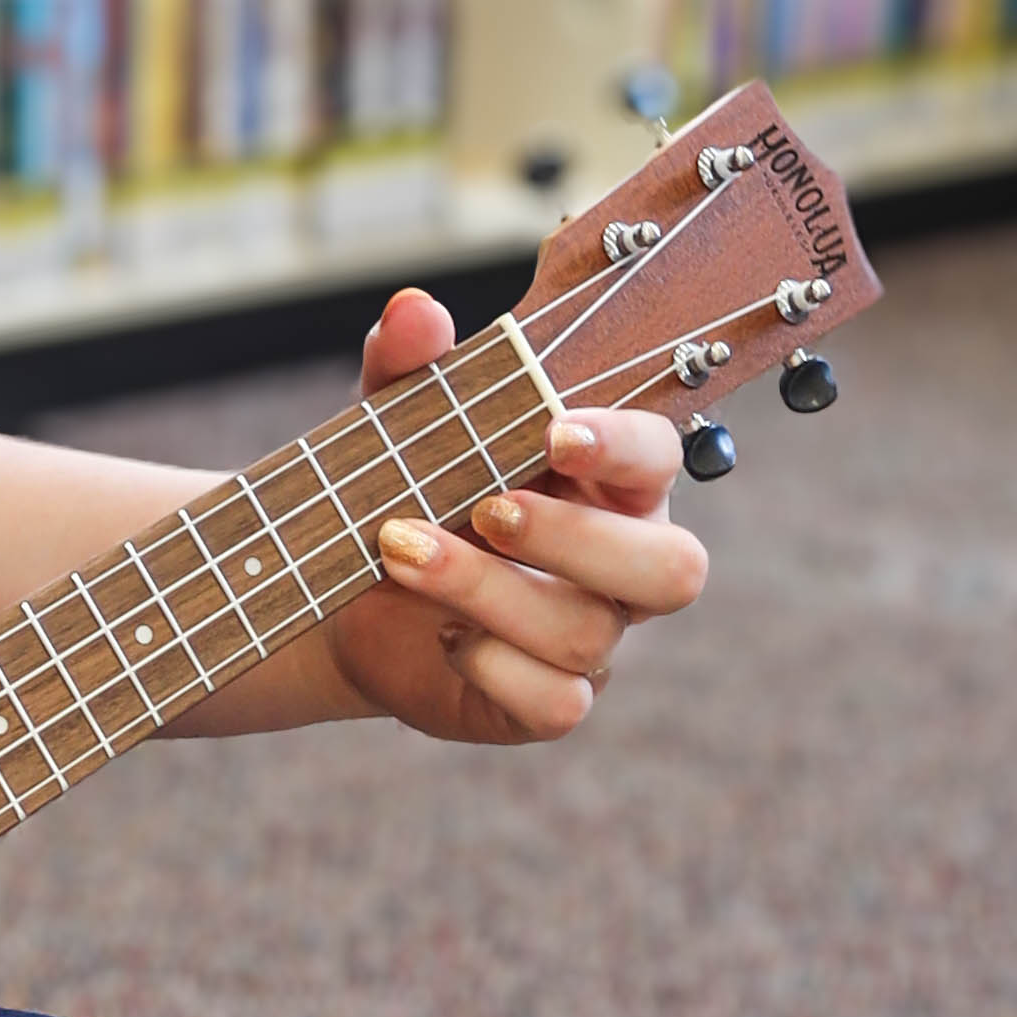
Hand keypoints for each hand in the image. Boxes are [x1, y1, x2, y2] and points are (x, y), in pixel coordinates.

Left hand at [315, 286, 708, 748]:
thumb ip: (411, 366)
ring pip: (589, 633)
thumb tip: (414, 312)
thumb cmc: (406, 487)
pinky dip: (493, 667)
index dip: (624, 444)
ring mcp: (591, 640)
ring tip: (402, 550)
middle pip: (672, 569)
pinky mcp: (546, 701)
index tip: (556, 430)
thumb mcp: (399, 420)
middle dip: (578, 538)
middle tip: (487, 508)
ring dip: (489, 590)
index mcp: (612, 479)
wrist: (344, 588)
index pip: (660, 456)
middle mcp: (621, 564)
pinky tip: (438, 634)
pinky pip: (555, 704)